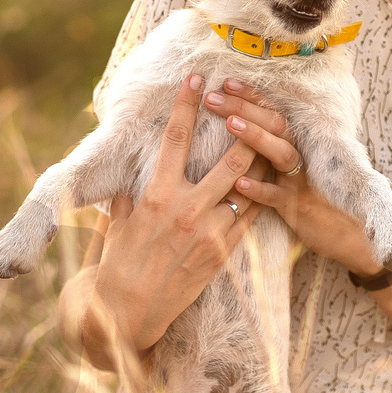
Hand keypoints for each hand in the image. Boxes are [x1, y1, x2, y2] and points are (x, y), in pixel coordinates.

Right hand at [60, 75, 261, 369]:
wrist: (127, 315)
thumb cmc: (119, 266)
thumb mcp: (120, 223)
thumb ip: (129, 196)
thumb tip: (127, 177)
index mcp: (156, 196)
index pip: (175, 140)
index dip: (187, 105)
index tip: (196, 77)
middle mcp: (186, 210)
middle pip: (230, 160)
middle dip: (245, 130)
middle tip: (254, 104)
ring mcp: (209, 233)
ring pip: (248, 188)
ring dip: (261, 161)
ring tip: (273, 137)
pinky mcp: (223, 254)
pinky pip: (250, 218)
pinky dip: (260, 196)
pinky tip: (269, 181)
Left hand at [212, 78, 384, 278]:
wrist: (349, 236)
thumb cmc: (315, 201)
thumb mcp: (297, 170)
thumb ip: (275, 150)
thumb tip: (245, 126)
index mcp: (297, 145)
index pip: (273, 112)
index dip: (251, 96)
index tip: (226, 81)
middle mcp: (301, 158)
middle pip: (275, 124)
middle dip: (244, 107)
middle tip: (214, 96)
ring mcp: (300, 182)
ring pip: (280, 153)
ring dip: (255, 137)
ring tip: (229, 124)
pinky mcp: (298, 208)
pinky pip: (277, 197)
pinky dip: (259, 189)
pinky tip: (239, 182)